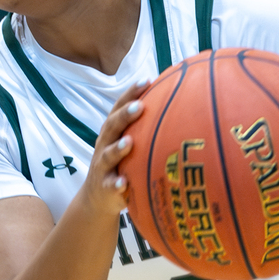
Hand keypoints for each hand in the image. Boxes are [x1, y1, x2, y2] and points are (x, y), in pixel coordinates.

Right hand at [79, 81, 149, 220]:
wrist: (97, 198)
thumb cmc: (121, 165)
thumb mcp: (130, 145)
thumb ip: (146, 130)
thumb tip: (181, 107)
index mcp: (112, 133)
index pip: (118, 108)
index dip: (130, 94)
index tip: (146, 81)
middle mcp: (104, 145)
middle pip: (111, 127)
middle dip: (124, 116)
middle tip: (140, 106)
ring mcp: (103, 166)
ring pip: (108, 155)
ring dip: (117, 149)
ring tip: (129, 143)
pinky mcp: (104, 187)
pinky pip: (110, 185)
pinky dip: (116, 184)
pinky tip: (123, 184)